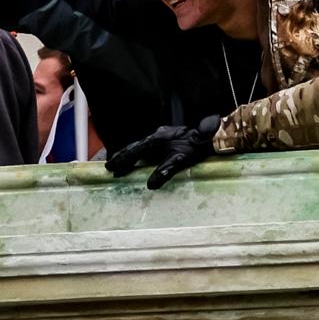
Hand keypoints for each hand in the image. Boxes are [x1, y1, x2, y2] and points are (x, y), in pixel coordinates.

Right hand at [105, 121, 225, 186]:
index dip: (121, 160)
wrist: (208, 135)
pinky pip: (148, 144)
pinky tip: (142, 155)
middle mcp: (155, 136)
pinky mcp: (167, 135)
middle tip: (110, 165)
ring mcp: (161, 134)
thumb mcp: (178, 161)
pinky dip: (141, 151)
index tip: (111, 168)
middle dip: (121, 156)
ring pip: (140, 144)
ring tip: (122, 161)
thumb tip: (150, 185)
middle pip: (134, 147)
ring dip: (130, 153)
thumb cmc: (193, 148)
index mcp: (154, 141)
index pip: (133, 152)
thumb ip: (164, 172)